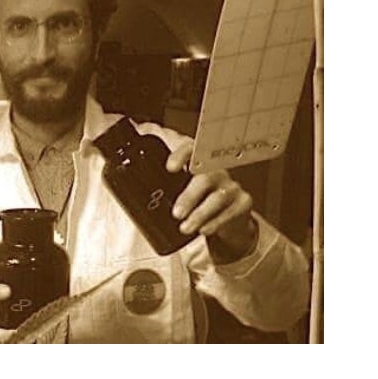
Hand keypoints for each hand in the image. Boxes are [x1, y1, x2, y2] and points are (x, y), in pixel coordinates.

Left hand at [165, 138, 257, 261]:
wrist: (229, 220)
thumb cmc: (199, 203)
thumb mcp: (182, 192)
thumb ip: (166, 189)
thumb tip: (134, 197)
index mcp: (199, 164)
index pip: (192, 149)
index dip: (181, 155)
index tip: (170, 168)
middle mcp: (217, 171)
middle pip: (205, 177)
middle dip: (189, 196)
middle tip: (176, 213)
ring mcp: (232, 186)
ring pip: (217, 197)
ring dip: (199, 214)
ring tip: (185, 227)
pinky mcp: (243, 202)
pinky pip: (229, 212)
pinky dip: (215, 223)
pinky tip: (204, 229)